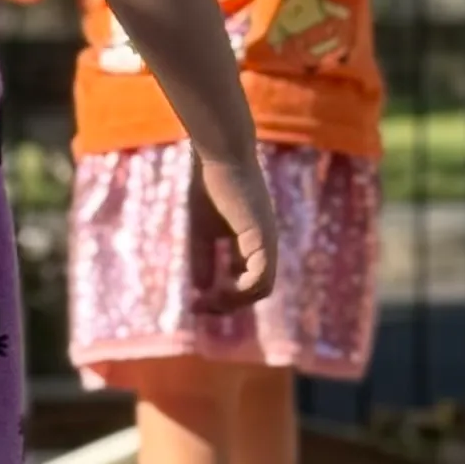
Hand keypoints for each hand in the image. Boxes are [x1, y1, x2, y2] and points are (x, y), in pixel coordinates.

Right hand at [190, 145, 276, 309]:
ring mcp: (267, 242)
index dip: (225, 297)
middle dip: (228, 304)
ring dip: (234, 301)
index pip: (247, 281)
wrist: (220, 155)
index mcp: (253, 242)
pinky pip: (260, 277)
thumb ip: (203, 258)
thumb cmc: (209, 184)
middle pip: (257, 290)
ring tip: (208, 300)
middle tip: (200, 308)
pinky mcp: (263, 238)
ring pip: (262, 288)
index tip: (197, 303)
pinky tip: (218, 287)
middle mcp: (265, 245)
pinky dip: (240, 289)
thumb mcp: (202, 230)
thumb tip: (201, 289)